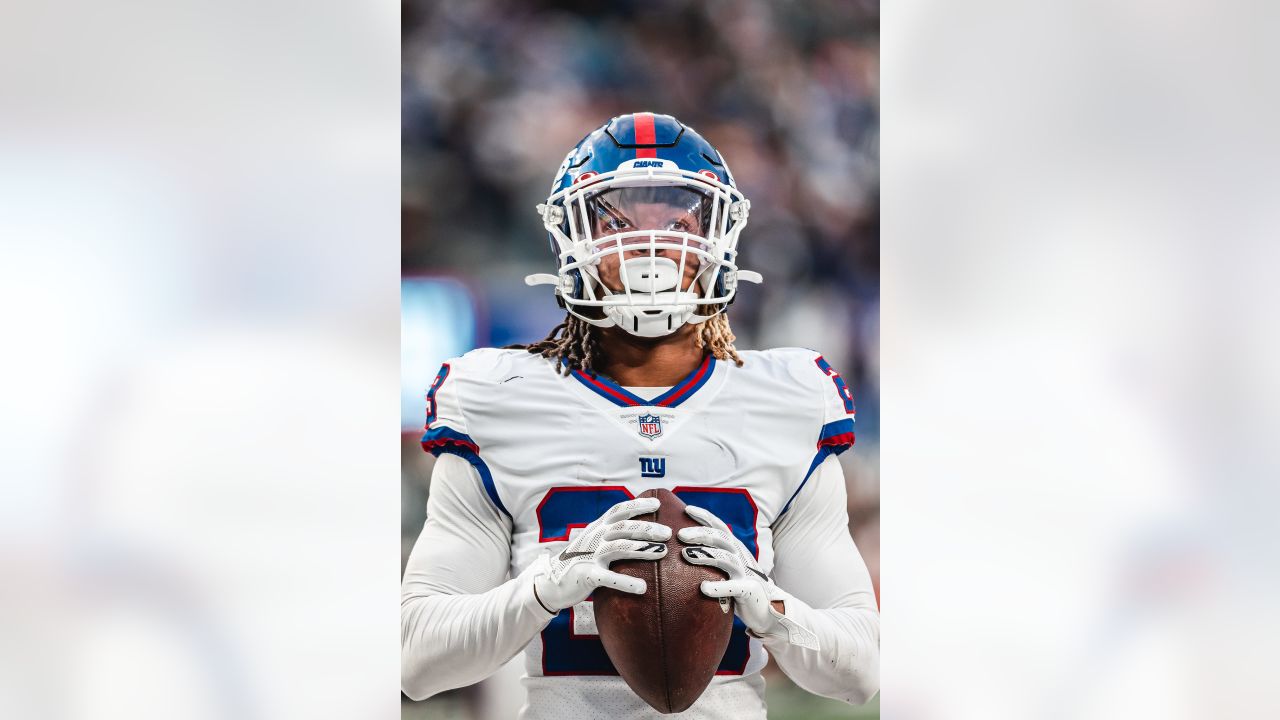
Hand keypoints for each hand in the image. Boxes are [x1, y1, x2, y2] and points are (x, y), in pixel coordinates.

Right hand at [531, 496, 670, 611]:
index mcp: (597, 527)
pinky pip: (608, 578)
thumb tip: (641, 528)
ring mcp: (590, 556)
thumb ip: (612, 532)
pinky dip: (626, 582)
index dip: (637, 505)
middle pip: (623, 527)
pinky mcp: (587, 576)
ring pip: (618, 547)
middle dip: (647, 528)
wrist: (551, 582)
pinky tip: (642, 587)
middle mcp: (595, 538)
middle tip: (668, 533)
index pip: (619, 510)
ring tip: (662, 552)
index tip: (657, 504)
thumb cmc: (580, 560)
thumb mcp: (594, 541)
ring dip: (642, 549)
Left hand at [678, 505, 818, 649]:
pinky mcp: (748, 591)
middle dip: (701, 534)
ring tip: (686, 555)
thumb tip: (683, 546)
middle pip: (721, 539)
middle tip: (680, 534)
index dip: (705, 516)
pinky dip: (718, 587)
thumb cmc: (740, 585)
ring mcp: (745, 573)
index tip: (687, 509)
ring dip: (705, 555)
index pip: (719, 527)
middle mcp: (740, 556)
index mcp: (734, 547)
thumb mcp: (728, 566)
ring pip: (726, 559)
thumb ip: (713, 555)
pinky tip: (703, 588)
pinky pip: (734, 587)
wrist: (767, 608)